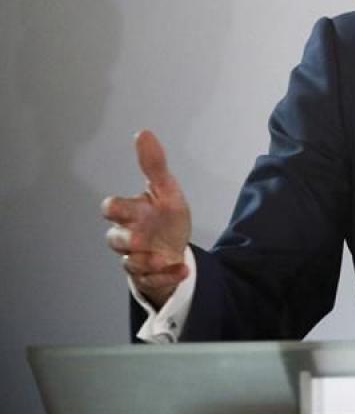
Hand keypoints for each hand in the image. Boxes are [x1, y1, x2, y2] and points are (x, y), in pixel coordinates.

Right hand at [101, 130, 191, 307]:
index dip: (115, 208)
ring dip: (148, 261)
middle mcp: (129, 236)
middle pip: (114, 240)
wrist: (174, 247)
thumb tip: (144, 133)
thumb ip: (154, 165)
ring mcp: (136, 258)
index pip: (112, 209)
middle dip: (126, 239)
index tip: (119, 207)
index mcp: (131, 213)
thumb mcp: (166, 190)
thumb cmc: (164, 216)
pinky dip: (167, 276)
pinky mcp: (148, 277)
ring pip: (131, 263)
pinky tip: (182, 270)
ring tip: (165, 257)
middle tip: (140, 238)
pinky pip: (152, 280)